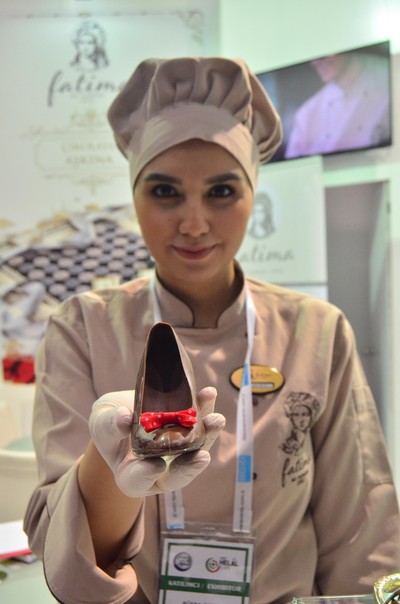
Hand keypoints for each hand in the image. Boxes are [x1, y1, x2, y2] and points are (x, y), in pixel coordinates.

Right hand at [88, 388, 224, 497]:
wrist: (124, 408)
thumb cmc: (109, 424)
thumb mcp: (102, 423)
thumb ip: (109, 425)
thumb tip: (124, 418)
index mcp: (131, 475)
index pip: (138, 481)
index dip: (147, 475)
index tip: (155, 465)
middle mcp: (159, 470)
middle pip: (177, 474)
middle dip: (191, 465)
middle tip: (203, 456)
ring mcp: (178, 453)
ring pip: (197, 450)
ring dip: (208, 435)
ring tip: (216, 419)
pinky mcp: (190, 433)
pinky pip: (201, 425)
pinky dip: (206, 410)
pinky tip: (208, 394)